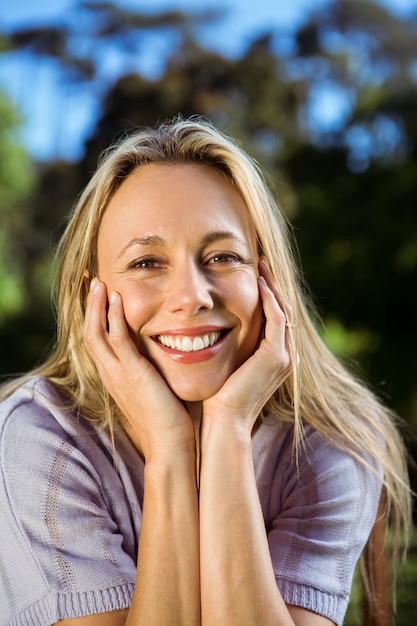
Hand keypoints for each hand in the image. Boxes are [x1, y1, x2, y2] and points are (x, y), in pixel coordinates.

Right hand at [83, 278, 194, 459]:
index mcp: (115, 377)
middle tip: (90, 281)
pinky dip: (113, 318)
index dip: (94, 317)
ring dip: (95, 306)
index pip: (98, 341)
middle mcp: (111, 374)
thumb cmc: (169, 420)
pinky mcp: (132, 374)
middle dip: (88, 306)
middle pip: (89, 332)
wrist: (171, 445)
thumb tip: (165, 354)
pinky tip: (115, 298)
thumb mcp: (155, 389)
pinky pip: (117, 340)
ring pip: (96, 333)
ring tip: (97, 282)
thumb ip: (152, 371)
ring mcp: (118, 374)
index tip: (98, 295)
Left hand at [202, 259, 292, 433]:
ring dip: (272, 286)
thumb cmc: (217, 398)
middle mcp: (285, 356)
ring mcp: (284, 357)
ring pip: (283, 310)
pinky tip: (259, 283)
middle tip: (261, 262)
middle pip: (283, 310)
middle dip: (273, 285)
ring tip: (261, 265)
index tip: (255, 274)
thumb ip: (229, 348)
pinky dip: (269, 298)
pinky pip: (277, 318)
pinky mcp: (276, 356)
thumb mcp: (226, 366)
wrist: (222, 422)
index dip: (267, 294)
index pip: (276, 318)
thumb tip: (211, 330)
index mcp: (275, 358)